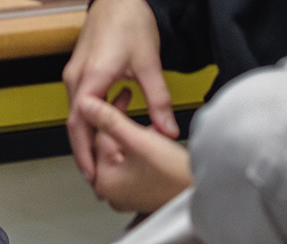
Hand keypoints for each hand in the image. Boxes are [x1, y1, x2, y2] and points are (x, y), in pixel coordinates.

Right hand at [63, 0, 177, 182]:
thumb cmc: (130, 22)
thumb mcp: (149, 62)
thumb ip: (158, 99)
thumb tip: (167, 130)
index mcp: (91, 74)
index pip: (80, 121)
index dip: (85, 150)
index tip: (94, 174)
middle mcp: (76, 74)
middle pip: (74, 122)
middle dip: (83, 151)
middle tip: (97, 179)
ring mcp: (75, 71)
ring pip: (75, 112)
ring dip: (86, 136)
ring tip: (101, 160)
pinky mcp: (80, 69)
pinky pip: (78, 100)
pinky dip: (88, 119)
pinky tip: (104, 130)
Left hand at [79, 94, 191, 212]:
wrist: (202, 192)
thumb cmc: (175, 175)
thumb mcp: (139, 140)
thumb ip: (109, 120)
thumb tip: (84, 105)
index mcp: (104, 181)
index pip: (98, 135)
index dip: (109, 109)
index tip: (121, 92)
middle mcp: (111, 191)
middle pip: (107, 143)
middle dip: (119, 121)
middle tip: (129, 98)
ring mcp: (124, 193)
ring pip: (119, 150)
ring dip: (129, 132)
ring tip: (146, 123)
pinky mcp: (137, 191)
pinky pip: (129, 160)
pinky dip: (136, 145)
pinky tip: (151, 137)